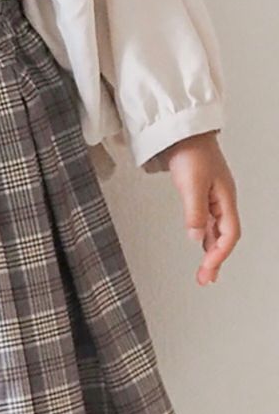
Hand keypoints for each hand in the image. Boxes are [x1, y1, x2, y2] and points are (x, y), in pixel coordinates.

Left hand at [160, 131, 239, 285]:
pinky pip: (207, 222)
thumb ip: (194, 212)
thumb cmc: (191, 153)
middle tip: (206, 279)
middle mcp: (222, 201)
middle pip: (224, 237)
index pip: (229, 234)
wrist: (184, 133)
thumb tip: (195, 235)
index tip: (208, 269)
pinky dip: (204, 237)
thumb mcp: (192, 185)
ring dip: (210, 251)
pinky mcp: (202, 195)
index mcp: (225, 199)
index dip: (220, 254)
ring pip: (216, 231)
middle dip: (216, 260)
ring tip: (204, 271)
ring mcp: (213, 199)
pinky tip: (199, 244)